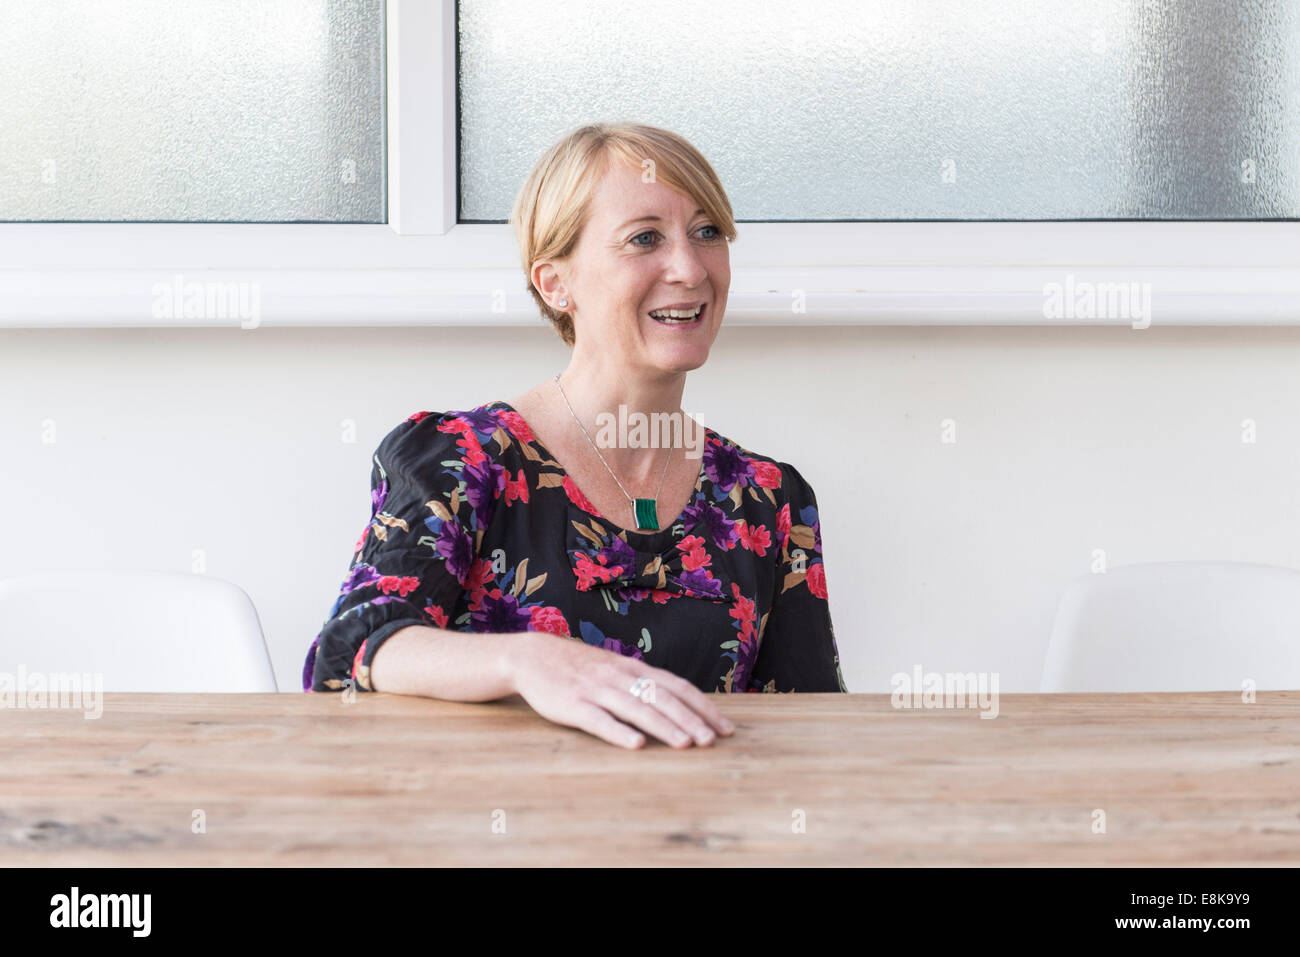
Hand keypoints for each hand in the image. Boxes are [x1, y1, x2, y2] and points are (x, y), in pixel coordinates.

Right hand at [508, 633, 736, 748]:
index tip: (725, 728)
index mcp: (635, 668)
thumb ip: (645, 684)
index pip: (678, 687)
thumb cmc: (581, 668)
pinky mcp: (573, 704)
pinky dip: (618, 732)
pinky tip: (635, 745)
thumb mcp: (617, 669)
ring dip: (663, 726)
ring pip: (636, 708)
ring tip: (685, 744)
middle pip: (662, 698)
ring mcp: (597, 689)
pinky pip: (599, 719)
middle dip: (690, 719)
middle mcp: (621, 676)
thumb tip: (683, 705)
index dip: (703, 707)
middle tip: (712, 740)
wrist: (533, 656)